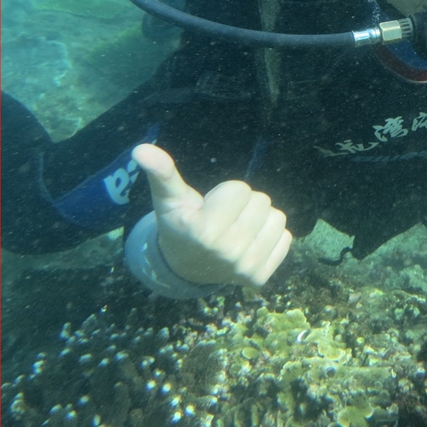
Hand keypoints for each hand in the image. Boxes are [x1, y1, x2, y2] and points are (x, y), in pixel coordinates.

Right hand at [131, 144, 291, 287]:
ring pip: (277, 217)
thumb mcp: (170, 198)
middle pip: (262, 201)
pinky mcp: (260, 277)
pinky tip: (249, 243)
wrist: (185, 267)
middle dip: (244, 204)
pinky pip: (285, 237)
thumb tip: (141, 149)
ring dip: (260, 219)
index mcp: (205, 230)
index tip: (210, 208)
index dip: (226, 193)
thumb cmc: (181, 223)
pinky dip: (270, 236)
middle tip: (224, 218)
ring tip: (237, 229)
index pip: (241, 189)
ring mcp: (245, 268)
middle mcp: (228, 252)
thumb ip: (161, 172)